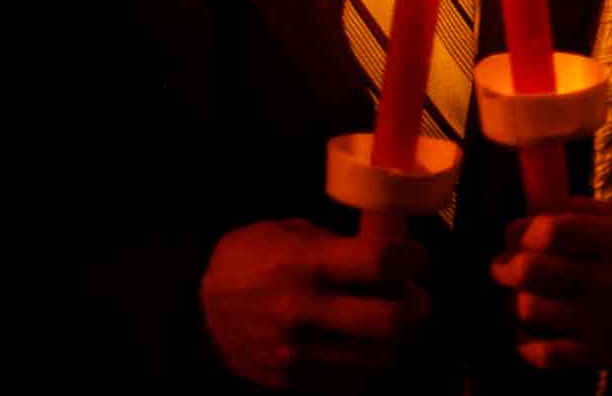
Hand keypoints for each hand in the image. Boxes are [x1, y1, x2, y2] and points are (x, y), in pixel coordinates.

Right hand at [199, 218, 429, 390]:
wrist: (194, 310)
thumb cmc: (250, 259)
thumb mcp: (292, 231)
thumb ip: (345, 238)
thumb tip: (398, 235)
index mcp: (305, 264)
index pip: (382, 262)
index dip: (413, 257)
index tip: (415, 256)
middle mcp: (304, 311)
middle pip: (393, 320)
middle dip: (417, 306)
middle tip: (413, 295)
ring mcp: (298, 353)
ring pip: (381, 356)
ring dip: (392, 338)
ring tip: (384, 319)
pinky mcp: (292, 382)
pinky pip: (353, 382)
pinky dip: (364, 364)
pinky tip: (355, 344)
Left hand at [491, 199, 611, 371]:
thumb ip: (578, 210)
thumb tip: (530, 212)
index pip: (551, 231)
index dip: (523, 230)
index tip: (519, 233)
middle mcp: (606, 280)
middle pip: (531, 270)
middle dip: (505, 265)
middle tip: (505, 264)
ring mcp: (600, 321)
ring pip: (530, 309)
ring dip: (516, 299)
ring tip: (523, 293)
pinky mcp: (597, 354)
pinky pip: (545, 354)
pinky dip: (526, 343)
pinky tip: (528, 332)